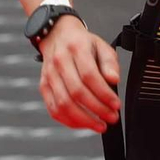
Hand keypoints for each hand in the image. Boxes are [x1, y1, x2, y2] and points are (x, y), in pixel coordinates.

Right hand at [37, 16, 120, 132]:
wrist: (57, 35)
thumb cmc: (82, 43)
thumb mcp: (102, 45)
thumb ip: (110, 62)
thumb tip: (114, 80)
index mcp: (76, 49)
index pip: (90, 76)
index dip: (104, 94)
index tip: (116, 105)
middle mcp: (60, 62)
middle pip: (77, 92)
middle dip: (97, 109)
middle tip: (111, 118)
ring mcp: (49, 75)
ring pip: (64, 103)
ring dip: (83, 119)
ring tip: (99, 125)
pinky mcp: (44, 86)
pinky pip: (53, 109)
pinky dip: (69, 121)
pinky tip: (83, 124)